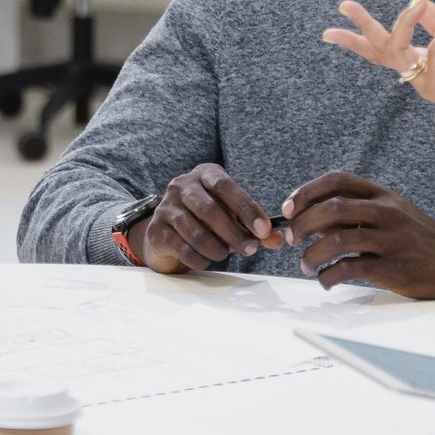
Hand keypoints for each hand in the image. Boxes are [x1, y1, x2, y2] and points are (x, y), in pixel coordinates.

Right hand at [134, 163, 288, 272]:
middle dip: (233, 233)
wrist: (166, 234)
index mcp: (205, 174)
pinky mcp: (156, 230)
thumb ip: (254, 228)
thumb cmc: (205, 221)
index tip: (264, 230)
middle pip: (209, 209)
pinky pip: (181, 247)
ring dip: (216, 248)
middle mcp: (181, 185)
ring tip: (224, 255)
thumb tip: (278, 240)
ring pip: (194, 231)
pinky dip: (199, 259)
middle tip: (250, 250)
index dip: (247, 208)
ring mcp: (165, 207)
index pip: (226, 186)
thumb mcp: (231, 218)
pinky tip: (206, 260)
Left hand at [280, 173, 434, 297]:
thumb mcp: (391, 213)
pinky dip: (328, 276)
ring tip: (306, 266)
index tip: (288, 208)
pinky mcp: (393, 268)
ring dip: (311, 256)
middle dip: (302, 225)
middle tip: (291, 240)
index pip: (338, 180)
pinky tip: (326, 280)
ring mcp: (391, 240)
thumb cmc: (416, 237)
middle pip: (332, 209)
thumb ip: (357, 212)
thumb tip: (311, 219)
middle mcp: (386, 212)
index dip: (306, 191)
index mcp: (382, 195)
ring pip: (336, 242)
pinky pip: (349, 269)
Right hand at [323, 0, 434, 121]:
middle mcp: (418, 75)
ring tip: (415, 4)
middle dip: (361, 28)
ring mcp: (427, 83)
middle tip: (345, 5)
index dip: (357, 38)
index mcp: (421, 61)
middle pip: (380, 51)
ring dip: (404, 23)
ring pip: (399, 50)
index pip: (382, 50)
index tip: (329, 28)